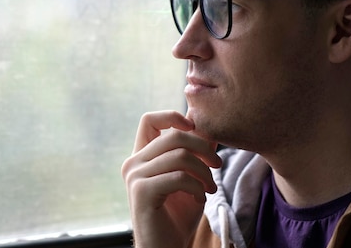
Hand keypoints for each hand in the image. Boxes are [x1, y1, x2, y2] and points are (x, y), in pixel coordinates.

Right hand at [121, 110, 220, 247]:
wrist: (166, 247)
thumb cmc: (178, 215)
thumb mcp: (192, 178)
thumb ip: (196, 154)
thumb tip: (208, 127)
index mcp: (141, 156)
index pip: (149, 120)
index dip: (172, 116)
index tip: (193, 128)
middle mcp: (133, 163)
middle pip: (172, 135)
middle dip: (203, 147)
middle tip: (217, 165)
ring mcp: (135, 176)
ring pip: (179, 156)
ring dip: (204, 173)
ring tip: (210, 188)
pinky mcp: (141, 191)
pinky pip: (179, 177)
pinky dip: (197, 187)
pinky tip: (199, 200)